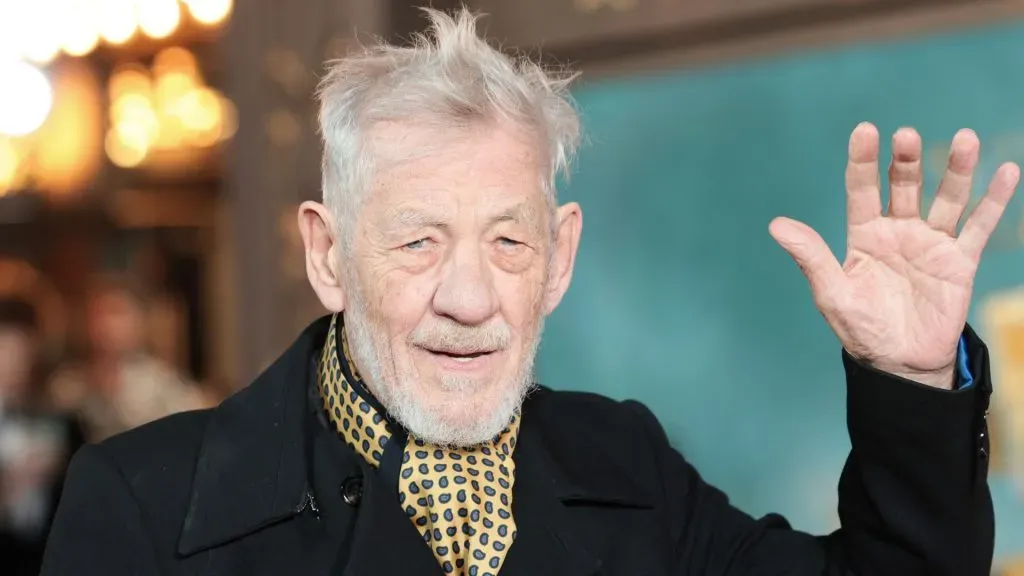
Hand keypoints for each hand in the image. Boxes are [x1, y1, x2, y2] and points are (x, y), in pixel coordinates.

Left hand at [769, 123, 1019, 388]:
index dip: (862, 161)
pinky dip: (994, 200)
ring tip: (966, 138)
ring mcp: (931, 243)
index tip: (865, 131)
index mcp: (864, 235)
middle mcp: (898, 230)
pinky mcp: (959, 261)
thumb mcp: (832, 293)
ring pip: (947, 198)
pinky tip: (1007, 171)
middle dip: (907, 161)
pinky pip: (979, 226)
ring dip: (957, 169)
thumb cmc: (861, 329)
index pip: (861, 190)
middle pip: (904, 186)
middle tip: (907, 136)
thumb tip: (776, 225)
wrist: (900, 363)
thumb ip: (811, 257)